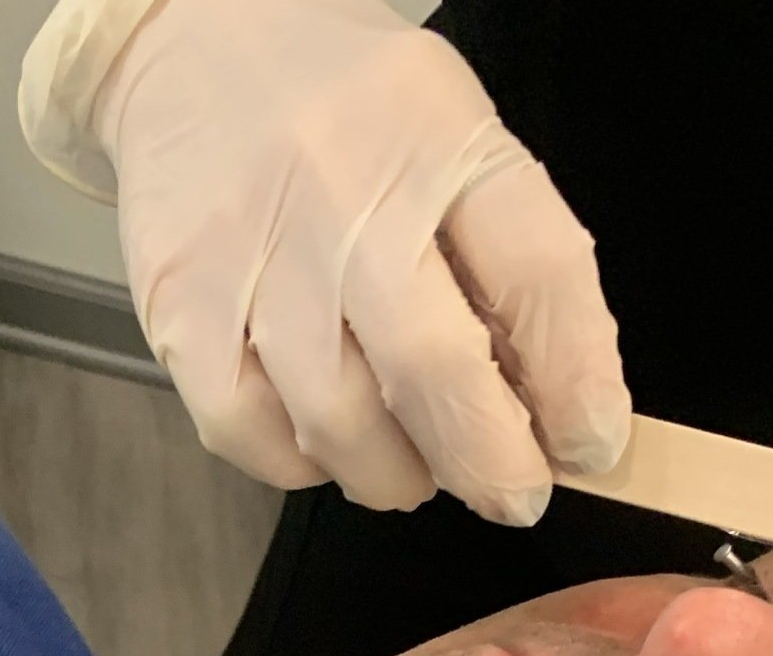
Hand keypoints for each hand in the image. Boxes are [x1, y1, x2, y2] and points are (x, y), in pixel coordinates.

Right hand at [22, 0, 630, 517]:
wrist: (192, 47)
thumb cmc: (345, 114)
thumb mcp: (454, 138)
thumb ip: (505, 261)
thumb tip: (555, 407)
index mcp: (439, 140)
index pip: (537, 272)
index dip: (577, 379)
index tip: (590, 443)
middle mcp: (344, 195)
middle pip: (432, 367)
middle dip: (488, 460)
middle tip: (511, 492)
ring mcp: (253, 260)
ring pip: (339, 424)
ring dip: (395, 473)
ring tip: (412, 464)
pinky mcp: (182, 312)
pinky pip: (251, 435)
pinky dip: (301, 464)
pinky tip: (323, 439)